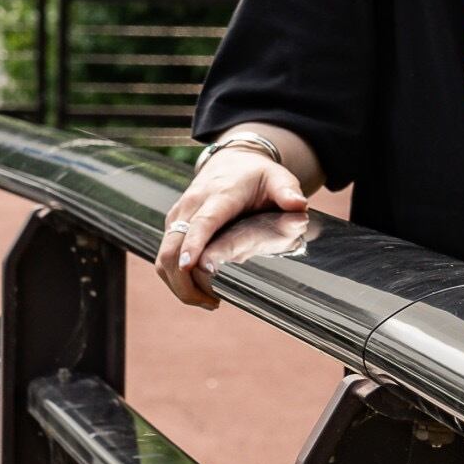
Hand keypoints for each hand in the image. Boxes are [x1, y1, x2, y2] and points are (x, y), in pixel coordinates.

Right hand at [156, 150, 308, 309]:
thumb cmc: (258, 174)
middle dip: (183, 278)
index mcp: (220, 195)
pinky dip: (174, 277)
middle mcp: (193, 204)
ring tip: (207, 302)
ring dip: (178, 283)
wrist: (231, 160)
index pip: (203, 222)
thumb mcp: (278, 177)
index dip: (194, 244)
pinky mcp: (172, 225)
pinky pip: (164, 255)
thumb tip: (298, 204)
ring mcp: (178, 215)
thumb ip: (288, 190)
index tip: (190, 266)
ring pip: (164, 254)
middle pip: (174, 245)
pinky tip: (198, 291)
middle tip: (211, 303)